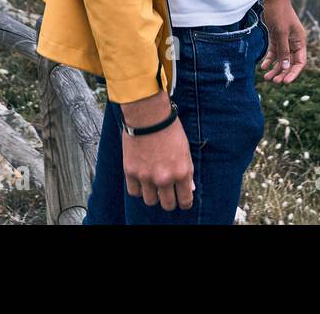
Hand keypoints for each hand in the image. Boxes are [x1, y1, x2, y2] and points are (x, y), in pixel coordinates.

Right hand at [119, 91, 194, 209]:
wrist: (148, 115)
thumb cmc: (169, 129)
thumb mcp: (185, 150)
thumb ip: (187, 170)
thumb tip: (189, 188)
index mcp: (181, 172)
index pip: (185, 201)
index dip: (184, 202)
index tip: (182, 199)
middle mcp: (164, 178)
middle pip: (167, 205)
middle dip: (169, 201)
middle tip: (168, 193)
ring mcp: (146, 176)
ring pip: (150, 201)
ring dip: (153, 195)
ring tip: (153, 185)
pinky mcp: (131, 172)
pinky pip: (135, 192)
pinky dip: (138, 189)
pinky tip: (142, 180)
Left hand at [260, 0, 306, 83]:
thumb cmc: (279, 13)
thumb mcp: (281, 32)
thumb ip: (283, 50)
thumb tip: (286, 67)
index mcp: (300, 41)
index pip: (300, 62)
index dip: (294, 73)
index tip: (286, 82)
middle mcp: (294, 43)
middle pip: (290, 63)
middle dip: (282, 73)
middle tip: (274, 81)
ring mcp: (285, 41)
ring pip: (281, 59)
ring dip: (275, 68)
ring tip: (266, 77)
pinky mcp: (276, 38)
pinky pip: (274, 53)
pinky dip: (269, 60)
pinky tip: (263, 66)